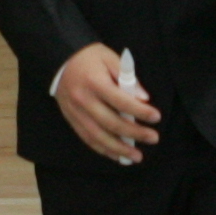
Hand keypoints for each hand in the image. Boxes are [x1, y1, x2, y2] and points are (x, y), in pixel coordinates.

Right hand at [53, 43, 157, 166]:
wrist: (59, 60)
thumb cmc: (89, 58)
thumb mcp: (110, 58)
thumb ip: (127, 77)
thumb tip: (143, 98)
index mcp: (94, 83)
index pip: (121, 101)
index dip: (140, 111)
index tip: (156, 117)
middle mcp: (83, 100)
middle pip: (111, 123)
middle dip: (135, 133)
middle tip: (153, 138)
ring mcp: (75, 113)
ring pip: (99, 137)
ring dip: (119, 149)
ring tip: (137, 157)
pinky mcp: (71, 120)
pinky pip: (88, 139)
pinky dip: (104, 150)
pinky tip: (117, 156)